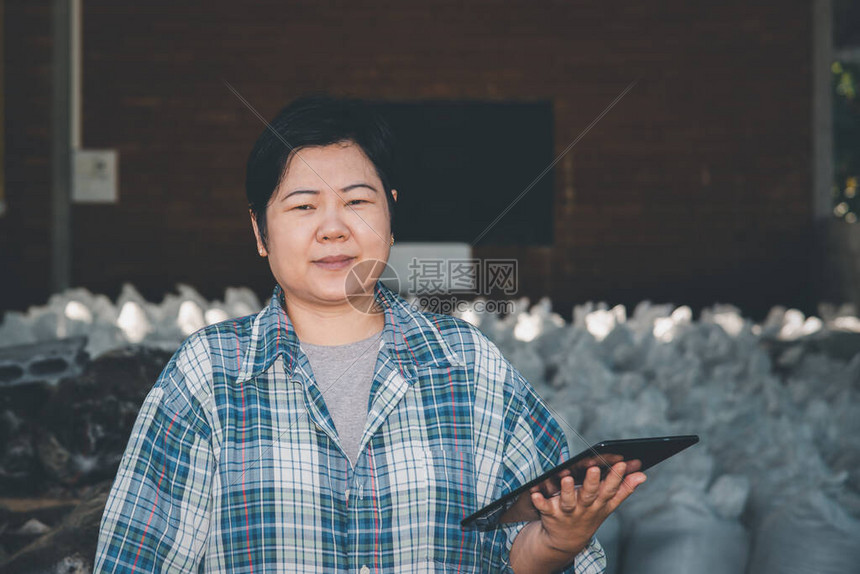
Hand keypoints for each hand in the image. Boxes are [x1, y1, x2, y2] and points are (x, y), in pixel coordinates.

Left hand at [529, 461, 645, 555]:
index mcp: (600, 503)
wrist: (566, 541)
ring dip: (567, 490)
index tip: (623, 463)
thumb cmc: (589, 514)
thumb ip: (624, 489)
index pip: (610, 490)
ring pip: (568, 501)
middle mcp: (585, 507)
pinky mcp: (550, 513)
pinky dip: (540, 501)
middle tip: (594, 467)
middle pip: (590, 494)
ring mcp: (567, 511)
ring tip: (566, 478)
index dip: (617, 478)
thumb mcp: (608, 505)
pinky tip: (535, 493)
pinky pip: (544, 507)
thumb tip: (642, 474)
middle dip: (593, 482)